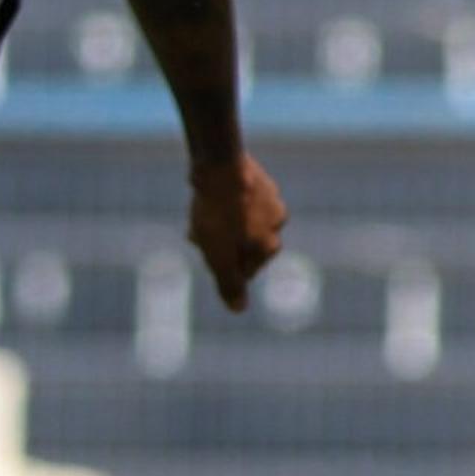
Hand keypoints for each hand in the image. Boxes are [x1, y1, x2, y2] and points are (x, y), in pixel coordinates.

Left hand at [189, 152, 287, 311]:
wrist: (219, 165)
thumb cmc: (218, 215)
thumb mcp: (219, 257)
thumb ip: (229, 284)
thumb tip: (238, 309)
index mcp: (271, 246)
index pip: (242, 271)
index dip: (218, 264)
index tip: (204, 251)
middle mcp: (278, 223)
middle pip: (241, 244)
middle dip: (217, 243)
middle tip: (195, 233)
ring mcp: (271, 199)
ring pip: (240, 220)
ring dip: (218, 222)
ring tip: (198, 213)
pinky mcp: (258, 178)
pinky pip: (239, 198)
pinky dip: (224, 201)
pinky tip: (206, 194)